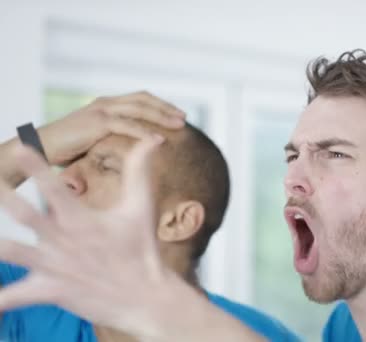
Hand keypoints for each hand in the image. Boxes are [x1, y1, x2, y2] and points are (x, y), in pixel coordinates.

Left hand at [0, 140, 263, 340]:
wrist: (144, 295)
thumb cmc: (142, 248)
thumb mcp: (142, 206)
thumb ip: (140, 170)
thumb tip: (152, 139)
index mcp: (81, 218)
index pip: (55, 186)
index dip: (36, 166)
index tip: (20, 147)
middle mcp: (62, 239)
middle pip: (23, 213)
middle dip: (3, 196)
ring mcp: (52, 266)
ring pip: (10, 252)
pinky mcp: (48, 291)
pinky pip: (12, 299)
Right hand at [40, 91, 184, 164]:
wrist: (39, 146)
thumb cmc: (66, 147)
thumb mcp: (95, 139)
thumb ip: (113, 137)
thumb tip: (131, 148)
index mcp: (107, 104)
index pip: (140, 98)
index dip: (160, 104)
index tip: (177, 114)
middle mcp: (106, 103)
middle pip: (143, 99)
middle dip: (166, 108)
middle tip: (184, 118)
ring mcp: (101, 110)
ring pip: (139, 109)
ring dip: (162, 117)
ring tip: (180, 125)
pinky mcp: (96, 123)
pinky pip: (127, 126)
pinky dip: (145, 132)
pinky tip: (159, 140)